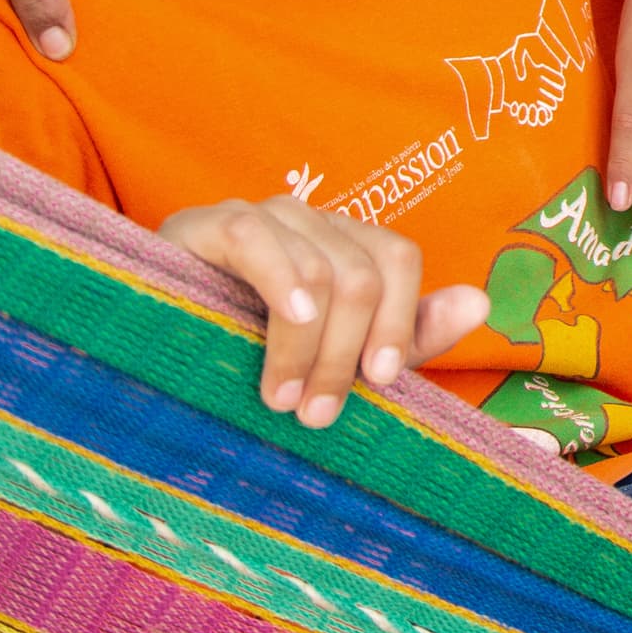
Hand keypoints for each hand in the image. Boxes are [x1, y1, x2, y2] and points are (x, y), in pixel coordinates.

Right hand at [158, 199, 490, 429]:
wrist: (150, 343)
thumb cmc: (251, 356)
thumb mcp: (337, 355)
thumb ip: (409, 334)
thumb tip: (482, 303)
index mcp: (345, 244)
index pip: (397, 259)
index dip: (400, 320)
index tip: (383, 382)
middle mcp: (309, 221)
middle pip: (360, 274)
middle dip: (344, 354)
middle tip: (317, 415)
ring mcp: (259, 217)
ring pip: (316, 270)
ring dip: (305, 346)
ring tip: (281, 400)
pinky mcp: (203, 224)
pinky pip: (255, 240)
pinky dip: (279, 283)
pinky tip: (282, 326)